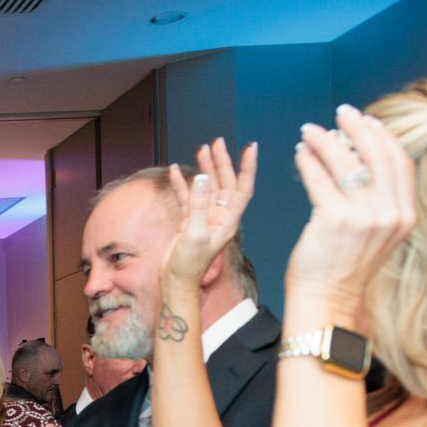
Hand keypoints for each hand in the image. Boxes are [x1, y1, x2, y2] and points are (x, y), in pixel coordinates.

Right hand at [163, 139, 257, 288]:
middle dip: (222, 162)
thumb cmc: (189, 265)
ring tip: (201, 150)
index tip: (250, 147)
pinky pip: (188, 197)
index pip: (243, 188)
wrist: (176, 282)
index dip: (248, 167)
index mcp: (228, 220)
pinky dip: (183, 184)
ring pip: (207, 187)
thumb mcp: (194, 234)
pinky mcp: (189, 221)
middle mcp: (219, 216)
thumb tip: (203, 179)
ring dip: (205, 169)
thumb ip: (198, 205)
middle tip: (216, 143)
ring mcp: (204, 218)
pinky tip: (176, 171)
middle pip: (225, 183)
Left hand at [285, 105, 415, 316]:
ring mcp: (364, 217)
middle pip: (378, 155)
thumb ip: (379, 202)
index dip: (384, 138)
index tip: (369, 121)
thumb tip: (361, 159)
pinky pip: (320, 178)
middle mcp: (390, 214)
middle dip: (358, 128)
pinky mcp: (334, 219)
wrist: (327, 300)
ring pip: (347, 163)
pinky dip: (309, 161)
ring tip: (311, 131)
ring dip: (327, 141)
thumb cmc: (343, 267)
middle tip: (341, 113)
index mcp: (405, 215)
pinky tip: (300, 153)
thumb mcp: (376, 234)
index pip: (400, 163)